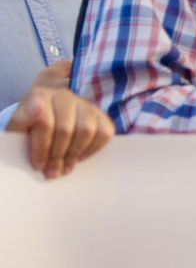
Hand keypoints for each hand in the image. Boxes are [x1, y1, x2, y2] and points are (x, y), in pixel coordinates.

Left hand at [6, 62, 113, 177]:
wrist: (44, 117)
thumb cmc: (30, 125)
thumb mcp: (18, 125)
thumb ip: (22, 119)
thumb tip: (37, 108)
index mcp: (41, 95)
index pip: (45, 123)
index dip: (42, 148)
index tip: (38, 165)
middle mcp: (65, 95)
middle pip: (66, 129)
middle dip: (58, 155)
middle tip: (53, 171)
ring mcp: (85, 103)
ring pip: (87, 130)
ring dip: (75, 153)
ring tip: (66, 166)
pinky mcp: (100, 114)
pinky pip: (105, 132)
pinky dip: (94, 149)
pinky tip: (80, 157)